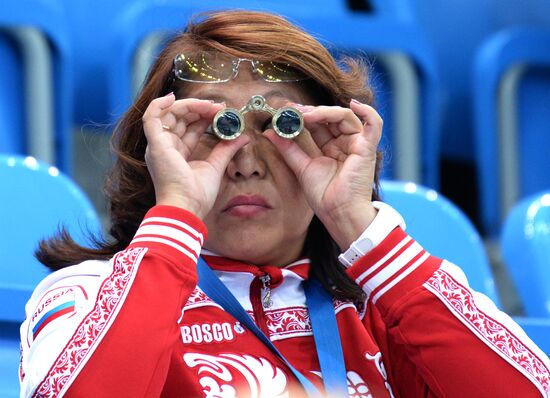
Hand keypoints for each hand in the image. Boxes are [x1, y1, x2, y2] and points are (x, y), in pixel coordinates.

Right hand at [142, 93, 247, 217]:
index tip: (221, 111)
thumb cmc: (197, 194)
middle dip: (199, 109)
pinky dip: (159, 104)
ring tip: (208, 105)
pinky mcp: (155, 144)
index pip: (189, 128)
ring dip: (188, 105)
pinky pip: (151, 117)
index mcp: (177, 153)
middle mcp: (165, 147)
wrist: (187, 208)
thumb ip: (226, 149)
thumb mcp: (215, 166)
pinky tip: (173, 97)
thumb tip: (243, 137)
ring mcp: (158, 145)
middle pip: (179, 118)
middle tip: (219, 107)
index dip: (204, 116)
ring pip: (168, 114)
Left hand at [265, 99, 381, 248]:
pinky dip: (367, 111)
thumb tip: (269, 132)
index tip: (286, 112)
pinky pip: (374, 124)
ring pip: (345, 117)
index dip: (304, 116)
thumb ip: (287, 148)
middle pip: (331, 118)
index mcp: (331, 148)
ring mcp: (357, 145)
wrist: (337, 213)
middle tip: (294, 111)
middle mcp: (345, 144)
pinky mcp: (367, 148)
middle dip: (312, 111)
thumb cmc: (324, 196)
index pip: (319, 124)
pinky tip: (353, 104)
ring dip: (326, 112)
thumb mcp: (301, 167)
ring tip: (308, 115)